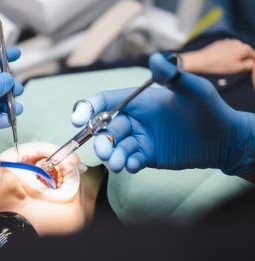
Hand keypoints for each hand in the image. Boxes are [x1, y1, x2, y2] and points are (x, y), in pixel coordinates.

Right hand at [72, 53, 254, 174]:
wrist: (222, 139)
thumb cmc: (209, 110)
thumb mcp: (193, 91)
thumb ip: (173, 77)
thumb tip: (156, 58)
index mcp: (139, 101)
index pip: (106, 102)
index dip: (88, 108)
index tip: (76, 119)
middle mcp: (135, 119)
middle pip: (105, 129)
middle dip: (101, 140)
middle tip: (106, 151)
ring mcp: (140, 139)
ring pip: (116, 147)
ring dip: (113, 156)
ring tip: (119, 163)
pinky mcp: (146, 156)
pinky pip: (130, 160)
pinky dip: (128, 164)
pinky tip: (134, 165)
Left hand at [181, 39, 254, 73]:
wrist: (202, 60)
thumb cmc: (219, 65)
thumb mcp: (236, 68)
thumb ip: (247, 65)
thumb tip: (252, 63)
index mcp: (244, 48)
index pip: (253, 55)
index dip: (252, 62)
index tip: (250, 68)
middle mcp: (238, 42)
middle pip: (245, 52)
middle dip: (244, 59)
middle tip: (240, 68)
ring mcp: (229, 41)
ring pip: (236, 50)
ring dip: (236, 56)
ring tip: (230, 65)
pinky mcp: (220, 43)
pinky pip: (228, 49)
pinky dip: (228, 54)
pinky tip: (222, 60)